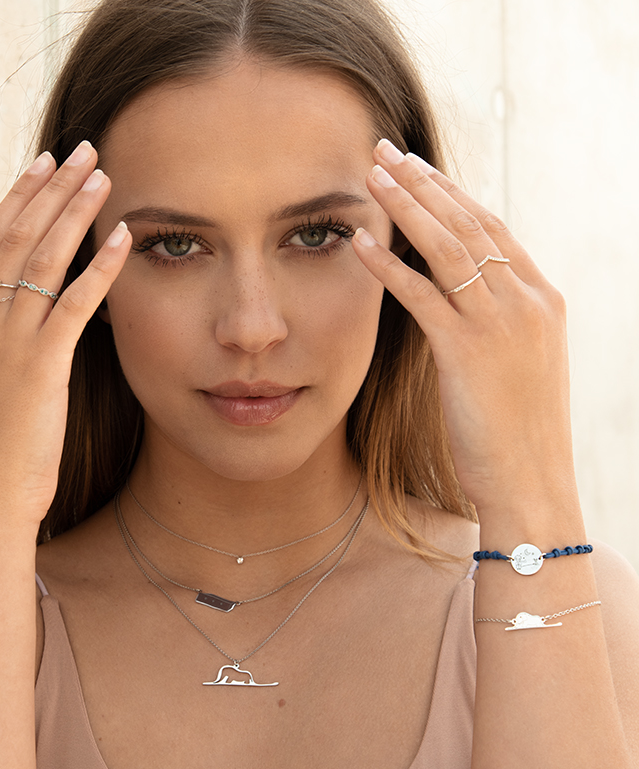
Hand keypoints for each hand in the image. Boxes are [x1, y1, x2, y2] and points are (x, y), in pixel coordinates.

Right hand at [0, 142, 131, 529]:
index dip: (16, 199)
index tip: (41, 165)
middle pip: (16, 237)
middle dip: (51, 189)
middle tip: (82, 151)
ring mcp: (10, 342)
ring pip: (42, 260)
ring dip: (74, 213)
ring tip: (102, 175)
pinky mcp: (42, 366)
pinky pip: (74, 304)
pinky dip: (99, 268)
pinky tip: (122, 238)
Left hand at [352, 139, 574, 515]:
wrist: (533, 485)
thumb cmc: (519, 432)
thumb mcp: (519, 366)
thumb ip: (496, 323)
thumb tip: (460, 300)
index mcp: (542, 300)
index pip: (492, 230)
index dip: (451, 195)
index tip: (417, 169)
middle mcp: (527, 301)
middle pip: (469, 223)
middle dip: (424, 182)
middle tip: (385, 150)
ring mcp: (501, 323)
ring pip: (448, 247)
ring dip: (406, 206)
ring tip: (371, 174)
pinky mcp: (467, 351)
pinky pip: (423, 295)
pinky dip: (389, 265)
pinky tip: (360, 242)